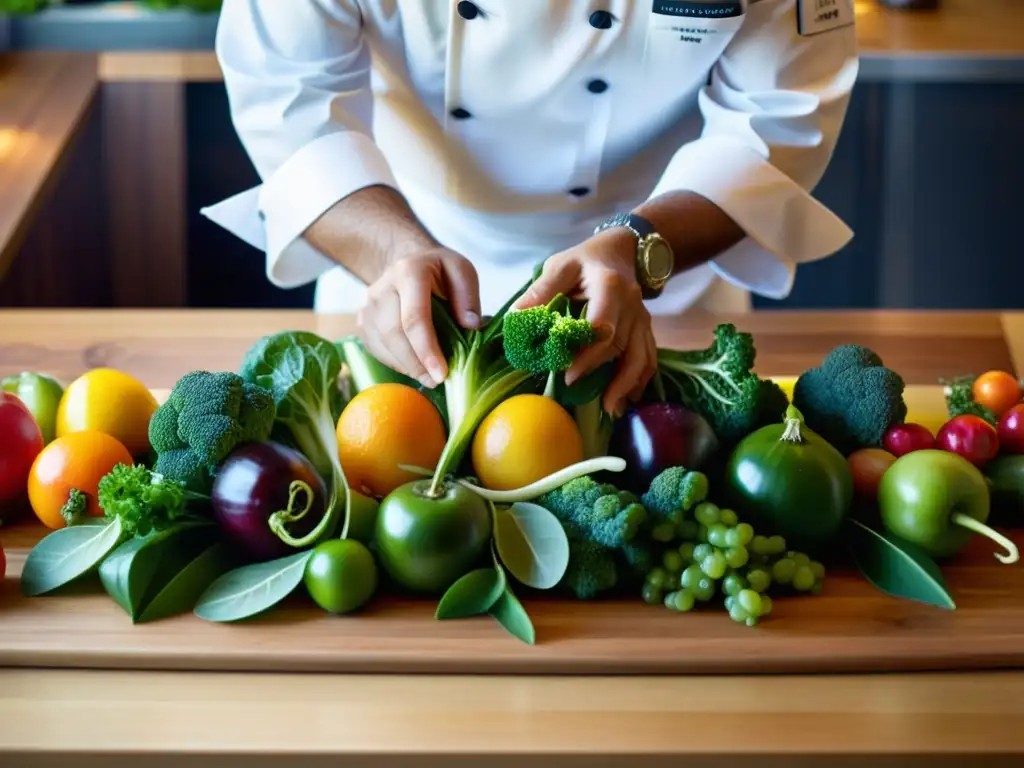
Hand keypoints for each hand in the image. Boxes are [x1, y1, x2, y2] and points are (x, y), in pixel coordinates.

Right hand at [357, 248, 480, 387]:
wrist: (407, 260)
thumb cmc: (439, 270)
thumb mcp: (461, 270)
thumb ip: (468, 296)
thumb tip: (471, 326)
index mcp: (409, 271)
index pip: (414, 317)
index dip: (426, 349)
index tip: (441, 374)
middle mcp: (382, 288)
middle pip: (393, 334)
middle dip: (416, 364)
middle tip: (437, 380)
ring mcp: (369, 305)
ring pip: (382, 345)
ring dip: (406, 366)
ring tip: (429, 376)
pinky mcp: (363, 321)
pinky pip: (377, 349)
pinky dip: (396, 363)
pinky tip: (414, 366)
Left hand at [511, 228, 656, 415]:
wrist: (623, 250)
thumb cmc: (587, 259)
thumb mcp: (561, 265)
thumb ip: (541, 290)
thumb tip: (517, 318)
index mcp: (610, 287)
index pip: (604, 325)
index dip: (587, 352)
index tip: (568, 372)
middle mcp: (632, 305)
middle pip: (621, 345)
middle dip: (601, 372)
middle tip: (574, 390)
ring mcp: (642, 318)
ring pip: (642, 356)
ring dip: (627, 384)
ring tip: (609, 409)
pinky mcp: (645, 329)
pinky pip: (649, 357)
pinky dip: (640, 380)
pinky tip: (627, 399)